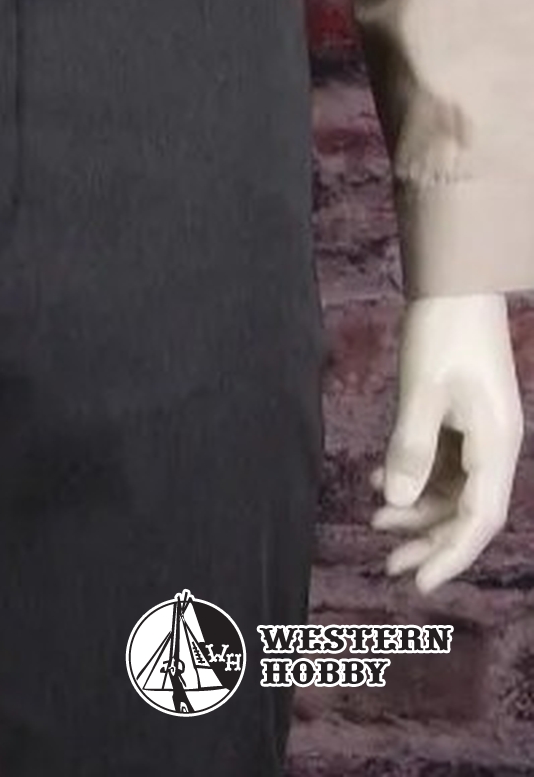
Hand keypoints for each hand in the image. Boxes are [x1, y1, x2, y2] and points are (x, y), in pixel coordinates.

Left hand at [369, 292, 522, 592]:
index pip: (478, 519)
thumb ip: (409, 449)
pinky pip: (441, 463)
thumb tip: (393, 501)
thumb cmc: (443, 335)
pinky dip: (413, 476)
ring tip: (375, 521)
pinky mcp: (462, 419)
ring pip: (452, 490)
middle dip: (430, 540)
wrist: (455, 288)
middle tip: (388, 563)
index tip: (418, 583)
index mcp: (496, 446)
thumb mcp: (420, 393)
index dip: (449, 554)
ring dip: (417, 509)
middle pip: (466, 511)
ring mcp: (479, 433)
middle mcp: (495, 447)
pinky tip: (377, 480)